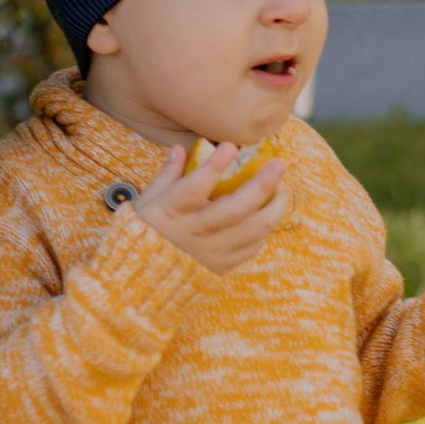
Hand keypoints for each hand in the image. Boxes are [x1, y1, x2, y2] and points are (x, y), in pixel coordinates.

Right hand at [130, 139, 288, 278]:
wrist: (142, 278)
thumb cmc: (146, 230)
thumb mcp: (148, 200)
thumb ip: (168, 173)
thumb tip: (180, 147)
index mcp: (171, 213)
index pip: (194, 188)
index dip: (214, 167)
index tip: (232, 146)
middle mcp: (194, 234)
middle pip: (234, 210)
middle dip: (262, 185)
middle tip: (279, 164)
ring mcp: (211, 253)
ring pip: (253, 231)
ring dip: (274, 207)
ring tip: (282, 188)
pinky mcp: (222, 266)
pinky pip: (252, 247)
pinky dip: (264, 229)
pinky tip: (268, 213)